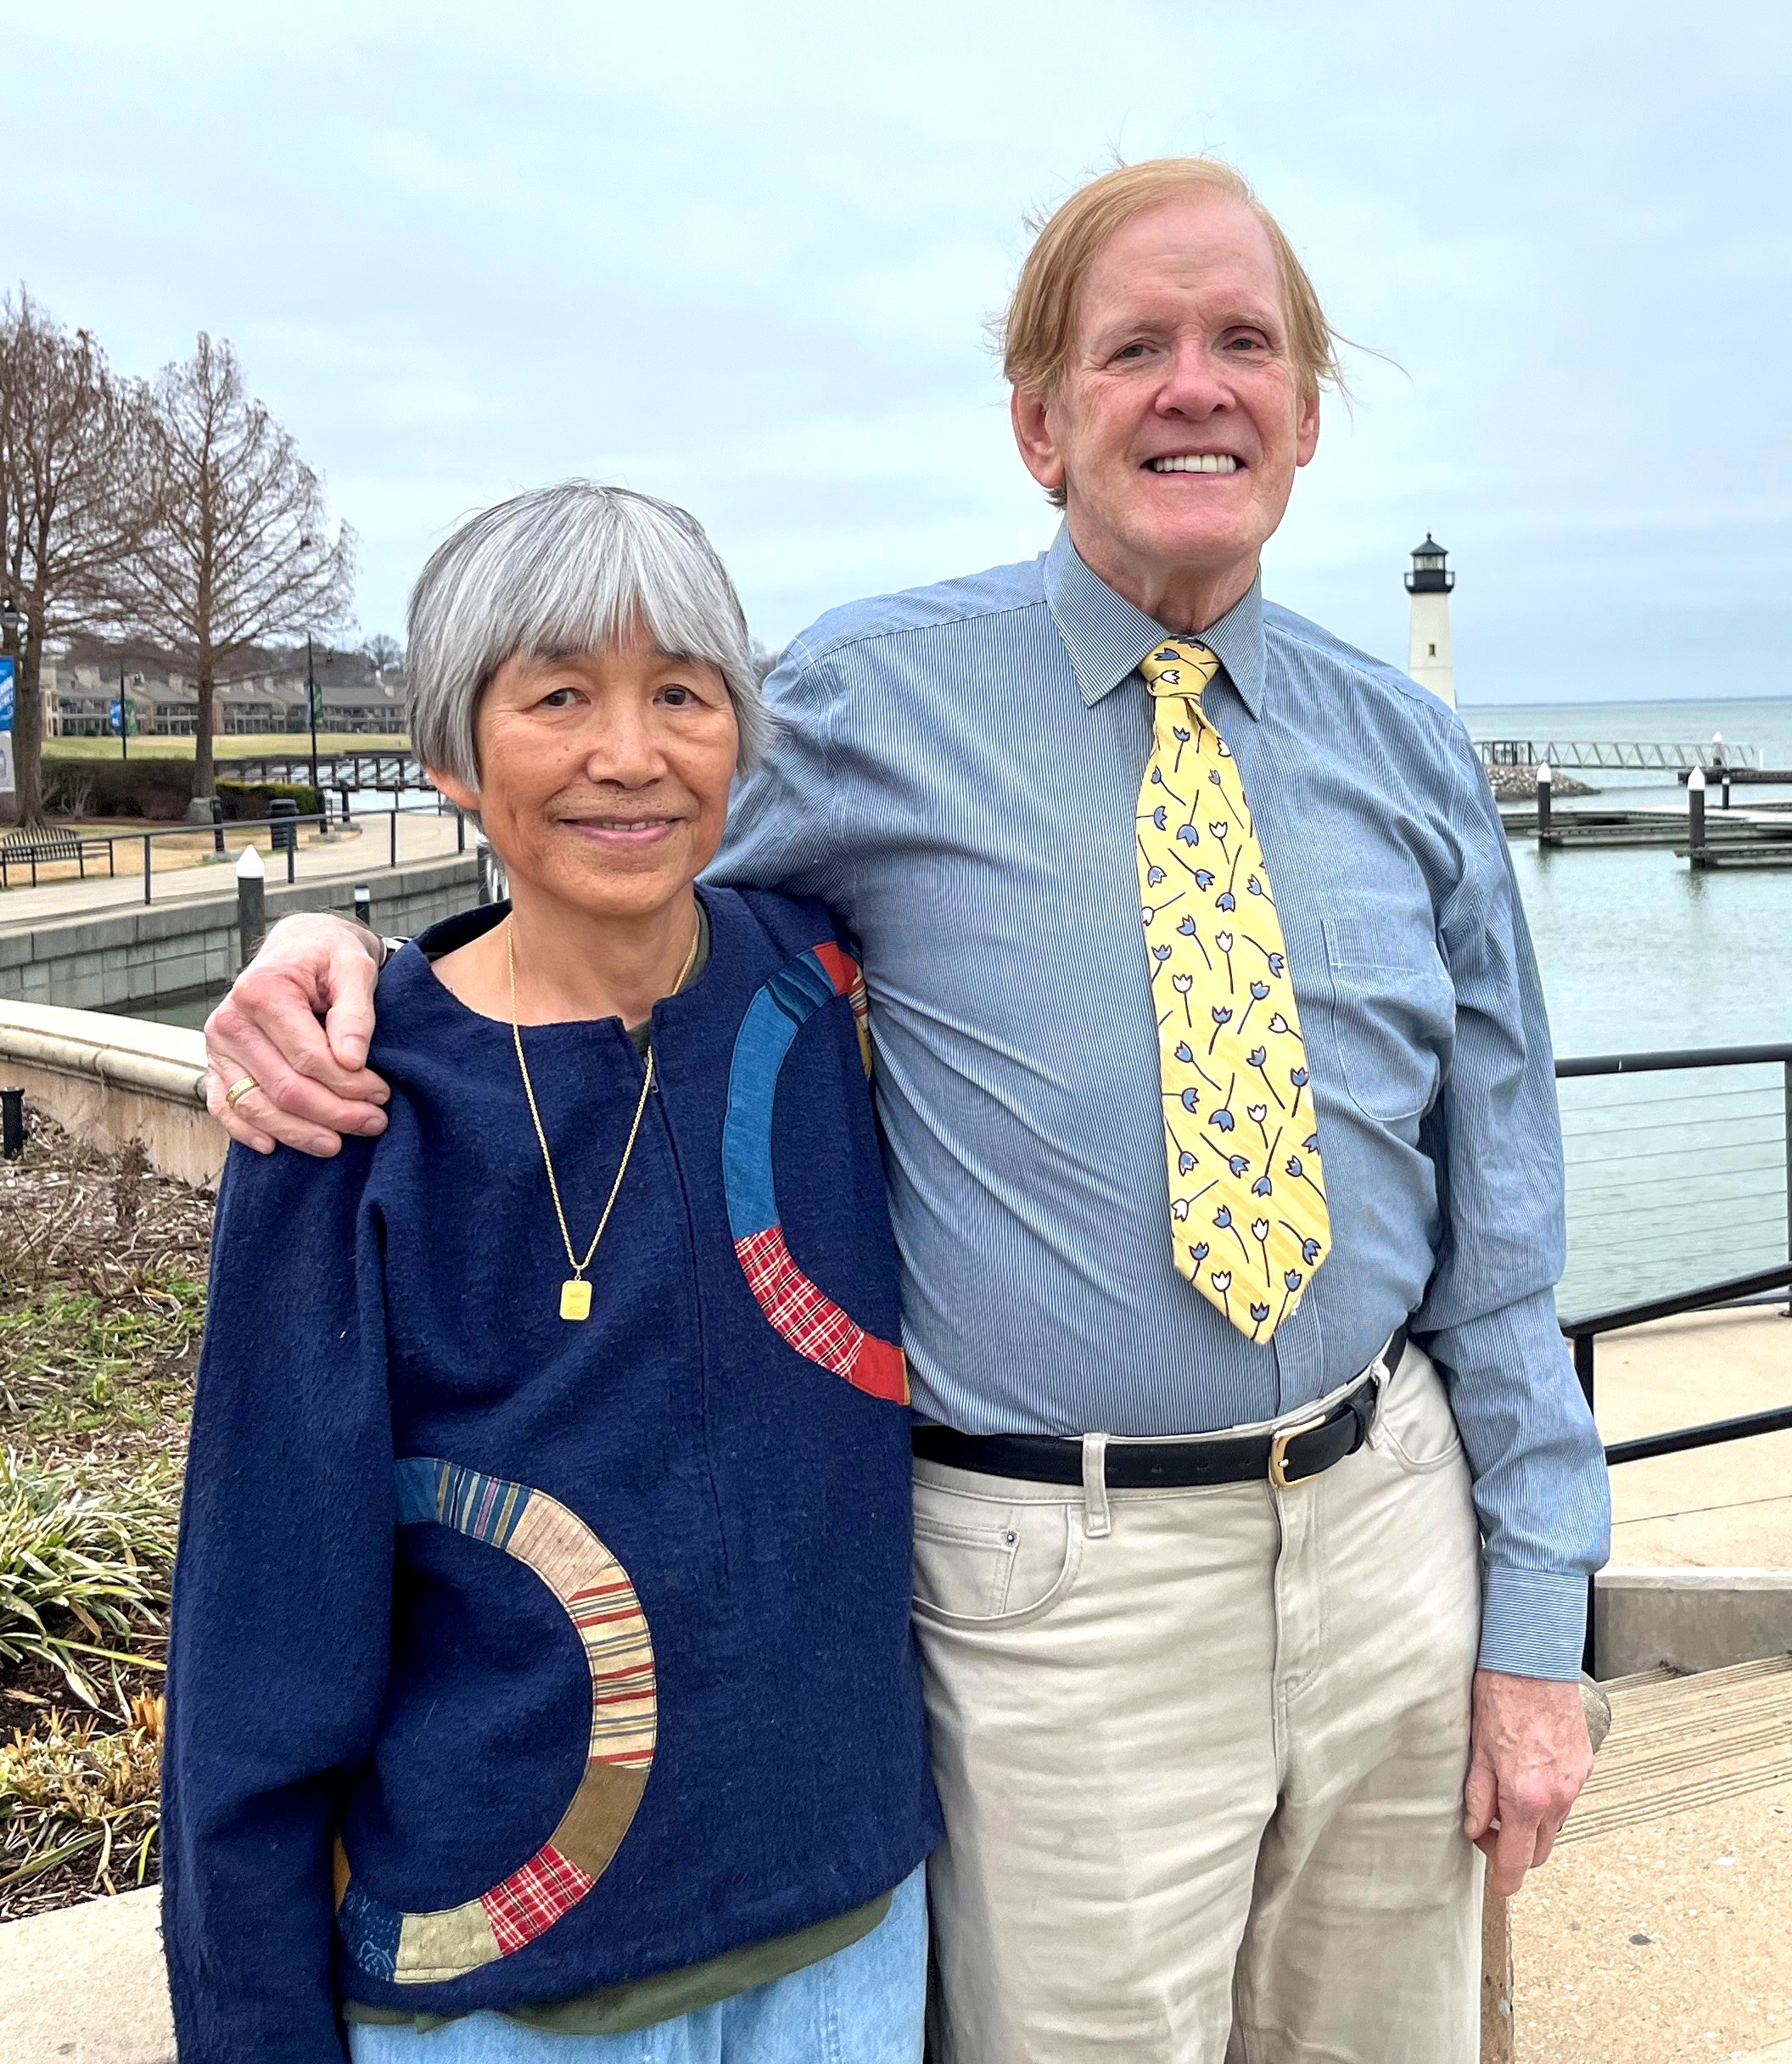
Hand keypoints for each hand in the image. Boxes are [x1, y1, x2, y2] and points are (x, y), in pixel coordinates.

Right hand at [205, 914, 389, 1156]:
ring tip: (337, 1144)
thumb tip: (352, 1060)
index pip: (308, 1058)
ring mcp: (217, 1046)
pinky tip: (275, 1146)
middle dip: (334, 1113)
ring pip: (255, 1106)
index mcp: (261, 992)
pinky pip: (224, 1107)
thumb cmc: (328, 956)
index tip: (382, 1093)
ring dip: (299, 1133)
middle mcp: (230, 1020)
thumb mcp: (354, 967)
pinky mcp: (215, 1064)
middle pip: (284, 1088)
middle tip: (374, 1123)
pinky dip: (248, 1131)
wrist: (297, 947)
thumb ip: (356, 1011)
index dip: (349, 1084)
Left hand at [1463, 1668, 1593, 1896]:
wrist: (1534, 1659)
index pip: (1517, 1859)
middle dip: (1514, 1850)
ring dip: (1530, 1823)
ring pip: (1553, 1824)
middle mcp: (1557, 1795)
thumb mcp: (1476, 1749)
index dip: (1505, 1880)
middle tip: (1487, 1826)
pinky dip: (1546, 1798)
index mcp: (1526, 1796)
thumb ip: (1477, 1795)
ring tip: (1503, 1791)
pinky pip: (1565, 1796)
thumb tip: (1474, 1828)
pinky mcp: (1584, 1764)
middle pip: (1540, 1850)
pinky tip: (1525, 1772)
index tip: (1498, 1887)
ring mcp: (1575, 1780)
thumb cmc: (1500, 1695)